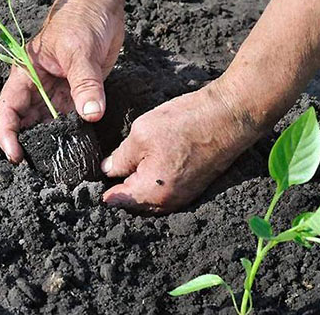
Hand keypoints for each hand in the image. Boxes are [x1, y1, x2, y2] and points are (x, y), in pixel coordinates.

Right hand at [0, 0, 124, 162]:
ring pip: (50, 122)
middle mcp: (39, 85)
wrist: (102, 2)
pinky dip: (75, 131)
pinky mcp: (79, 91)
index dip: (7, 134)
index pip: (8, 109)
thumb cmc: (82, 16)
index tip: (16, 156)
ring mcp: (59, 89)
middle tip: (43, 167)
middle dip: (31, 143)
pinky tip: (80, 146)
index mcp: (26, 72)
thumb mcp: (80, 50)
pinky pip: (73, 117)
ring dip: (54, 140)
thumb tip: (90, 114)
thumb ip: (85, 84)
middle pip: (27, 121)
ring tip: (61, 163)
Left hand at [101, 80, 261, 213]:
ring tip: (126, 165)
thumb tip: (108, 170)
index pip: (117, 200)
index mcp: (151, 193)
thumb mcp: (141, 135)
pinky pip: (165, 191)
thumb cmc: (185, 123)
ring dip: (137, 185)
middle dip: (120, 189)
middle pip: (134, 203)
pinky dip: (154, 182)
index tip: (89, 182)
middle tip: (107, 168)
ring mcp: (184, 196)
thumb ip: (120, 158)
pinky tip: (148, 163)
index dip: (102, 189)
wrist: (229, 116)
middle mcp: (168, 202)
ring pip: (150, 198)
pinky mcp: (194, 186)